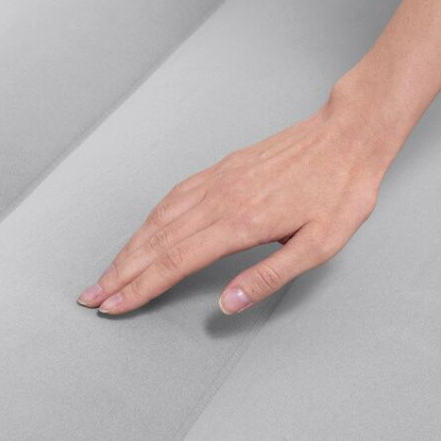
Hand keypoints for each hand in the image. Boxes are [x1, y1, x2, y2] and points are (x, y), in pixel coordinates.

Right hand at [77, 91, 396, 314]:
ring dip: (129, 247)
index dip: (141, 286)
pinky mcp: (223, 168)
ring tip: (108, 271)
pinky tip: (142, 231)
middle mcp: (221, 198)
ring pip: (159, 217)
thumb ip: (269, 276)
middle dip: (120, 272)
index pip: (176, 261)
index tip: (114, 305)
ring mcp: (218, 180)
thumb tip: (226, 304)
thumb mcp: (320, 245)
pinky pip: (175, 195)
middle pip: (156, 241)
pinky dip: (150, 218)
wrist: (349, 134)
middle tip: (92, 295)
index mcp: (241, 222)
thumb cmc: (341, 191)